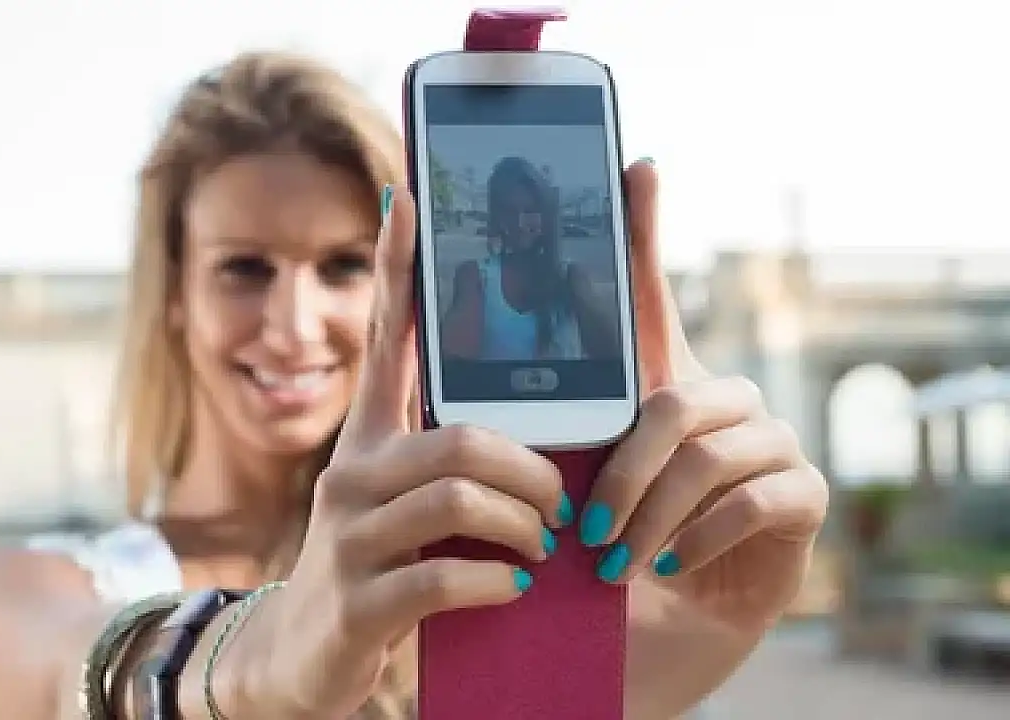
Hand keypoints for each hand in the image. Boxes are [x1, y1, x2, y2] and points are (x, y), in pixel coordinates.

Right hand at [217, 187, 568, 717]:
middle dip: (531, 469)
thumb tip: (527, 440)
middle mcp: (351, 474)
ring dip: (523, 525)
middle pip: (458, 435)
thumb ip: (444, 467)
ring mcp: (348, 536)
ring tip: (543, 549)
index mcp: (367, 441)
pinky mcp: (358, 601)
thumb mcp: (399, 509)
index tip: (407, 199)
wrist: (300, 661)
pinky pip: (443, 572)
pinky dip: (494, 580)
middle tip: (561, 504)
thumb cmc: (374, 571)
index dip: (395, 269)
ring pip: (458, 495)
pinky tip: (510, 588)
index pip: (380, 338)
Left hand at [581, 160, 829, 634]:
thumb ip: (544, 434)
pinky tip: (669, 566)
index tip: (636, 166)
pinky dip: (701, 539)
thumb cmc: (607, 543)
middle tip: (582, 528)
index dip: (645, 231)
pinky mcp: (802, 495)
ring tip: (612, 563)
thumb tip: (461, 374)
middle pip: (673, 403)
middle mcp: (721, 398)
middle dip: (622, 472)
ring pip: (709, 457)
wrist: (662, 622)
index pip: (652, 297)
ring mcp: (770, 443)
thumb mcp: (569, 487)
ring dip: (651, 517)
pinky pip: (755, 502)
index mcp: (658, 384)